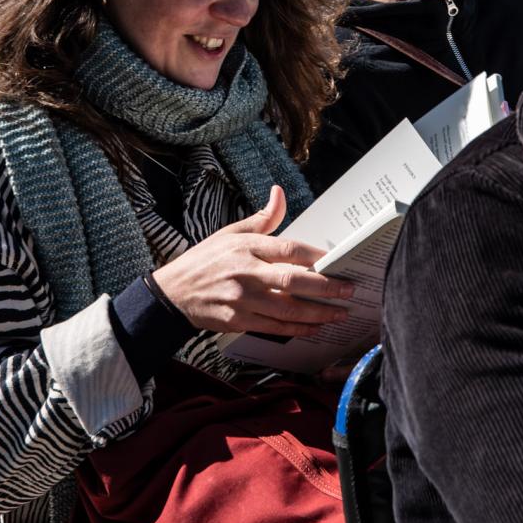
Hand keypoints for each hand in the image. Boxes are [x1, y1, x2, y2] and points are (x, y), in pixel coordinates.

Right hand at [151, 185, 353, 337]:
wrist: (173, 293)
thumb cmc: (205, 260)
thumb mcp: (230, 233)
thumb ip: (262, 219)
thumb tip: (279, 193)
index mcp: (246, 247)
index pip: (288, 250)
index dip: (316, 256)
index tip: (337, 260)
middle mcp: (245, 273)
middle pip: (293, 281)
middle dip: (326, 287)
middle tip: (349, 289)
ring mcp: (242, 300)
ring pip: (288, 310)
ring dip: (318, 313)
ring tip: (340, 313)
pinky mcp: (238, 321)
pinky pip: (274, 327)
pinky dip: (297, 329)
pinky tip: (315, 327)